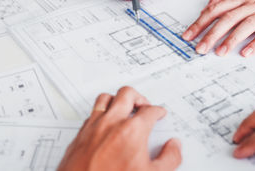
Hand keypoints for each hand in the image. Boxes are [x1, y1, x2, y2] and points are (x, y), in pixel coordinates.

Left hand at [57, 86, 181, 170]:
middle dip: (139, 97)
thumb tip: (173, 147)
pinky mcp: (80, 133)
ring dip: (118, 100)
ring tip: (124, 107)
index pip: (150, 111)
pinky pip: (92, 112)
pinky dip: (102, 112)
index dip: (158, 111)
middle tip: (144, 105)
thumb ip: (168, 159)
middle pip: (127, 94)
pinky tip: (105, 121)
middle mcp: (111, 123)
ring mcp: (94, 126)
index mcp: (131, 130)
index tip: (159, 114)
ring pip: (106, 98)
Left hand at [182, 0, 254, 56]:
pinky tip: (246, 52)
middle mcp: (252, 2)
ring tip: (219, 52)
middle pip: (227, 18)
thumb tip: (208, 6)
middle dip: (211, 34)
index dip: (200, 22)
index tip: (189, 34)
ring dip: (231, 39)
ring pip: (246, 24)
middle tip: (199, 47)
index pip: (216, 9)